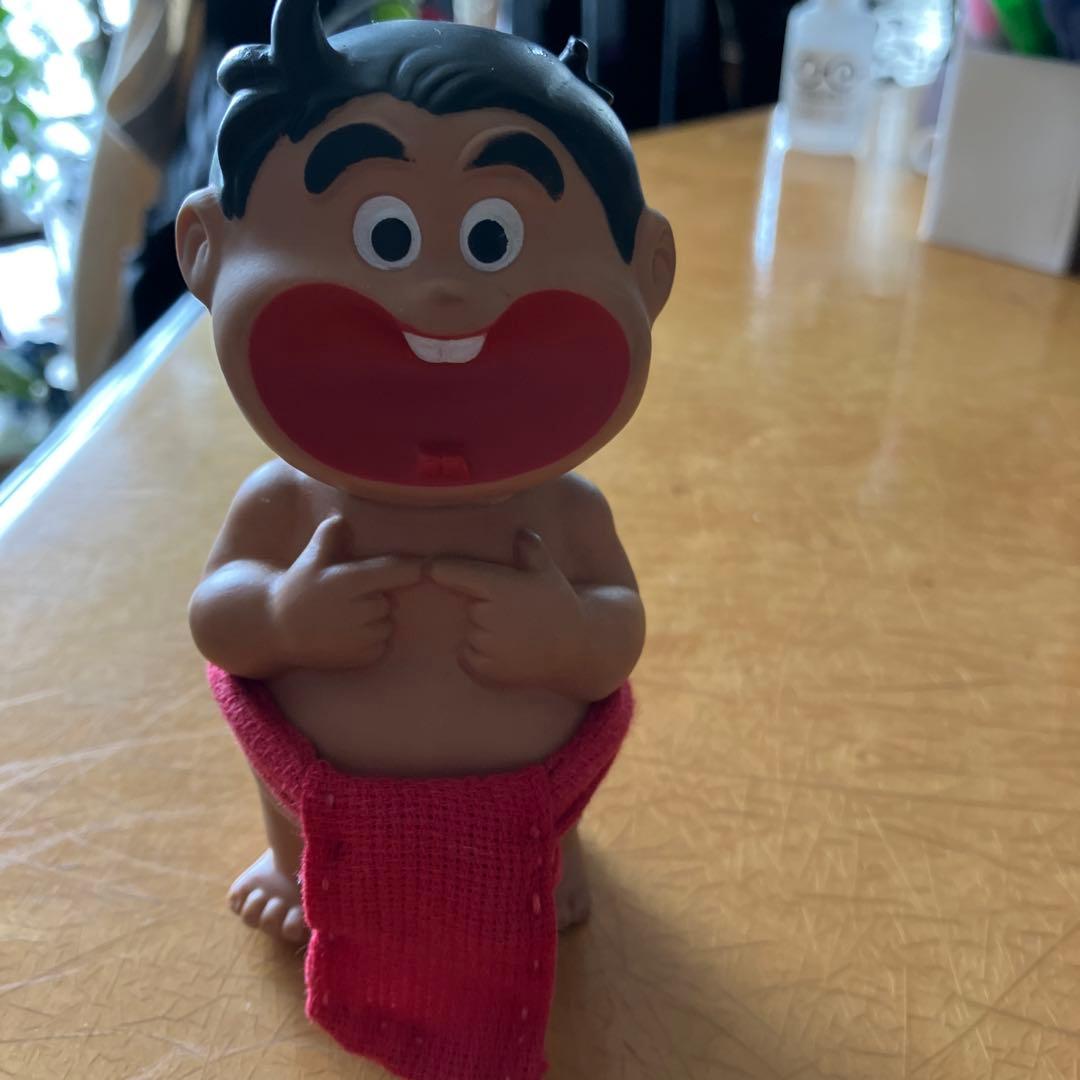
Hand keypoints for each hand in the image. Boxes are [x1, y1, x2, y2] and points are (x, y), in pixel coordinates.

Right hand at [270, 516, 421, 669]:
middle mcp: (359, 609)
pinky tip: (346, 635)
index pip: (397, 570)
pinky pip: (381, 643)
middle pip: (388, 599)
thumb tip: (343, 518)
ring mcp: (362, 636)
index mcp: (350, 581)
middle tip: (350, 597)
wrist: (277, 629)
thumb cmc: (297, 590)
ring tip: (345, 617)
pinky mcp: (363, 657)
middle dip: (376, 596)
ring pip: (386, 622)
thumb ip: (330, 535)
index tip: (425, 565)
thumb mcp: (310, 559)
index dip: (413, 567)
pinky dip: (371, 639)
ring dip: (374, 619)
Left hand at [427, 530, 586, 690]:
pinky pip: (467, 656)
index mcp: (496, 586)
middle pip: (465, 604)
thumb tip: (520, 532)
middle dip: (479, 603)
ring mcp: (483, 645)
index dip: (436, 568)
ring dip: (481, 630)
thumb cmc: (559, 606)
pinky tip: (507, 650)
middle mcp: (485, 615)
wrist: (575, 649)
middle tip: (510, 609)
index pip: (447, 572)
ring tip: (514, 632)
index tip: (429, 567)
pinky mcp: (483, 670)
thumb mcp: (547, 571)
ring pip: (468, 631)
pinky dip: (480, 653)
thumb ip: (529, 549)